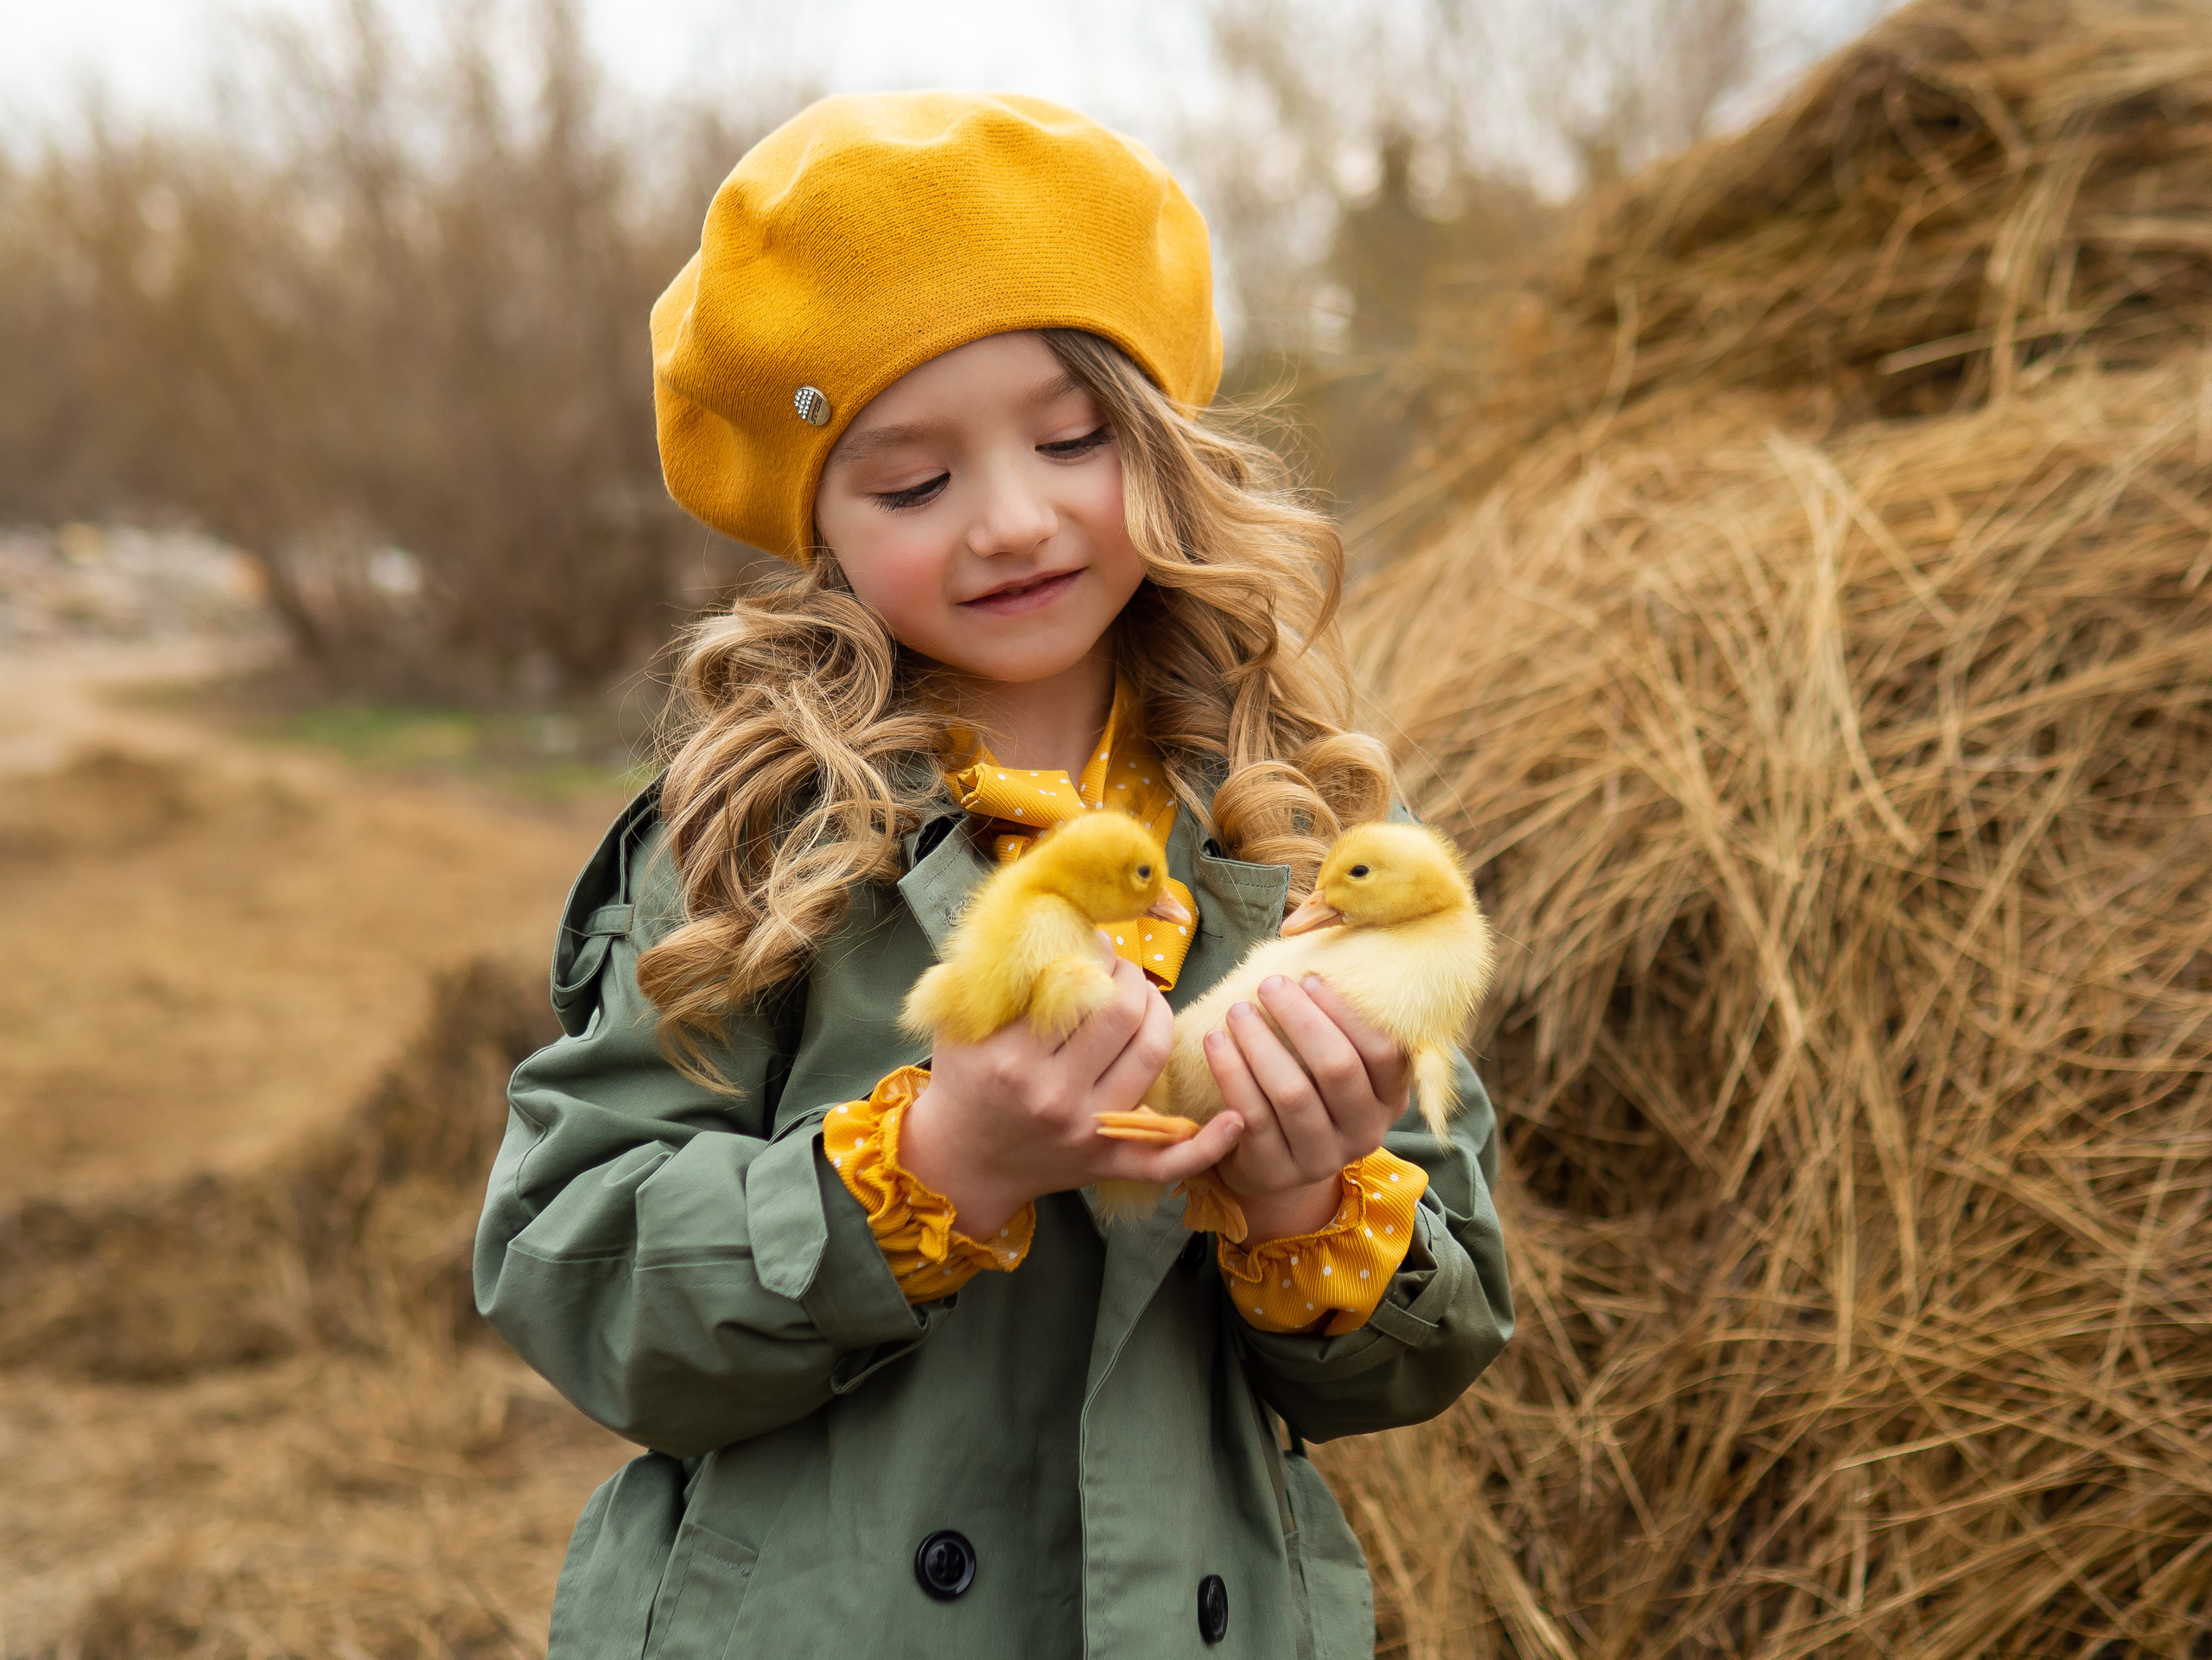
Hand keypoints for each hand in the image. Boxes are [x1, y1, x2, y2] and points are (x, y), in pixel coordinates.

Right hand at [897, 945, 1244, 1237]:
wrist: (958, 1164)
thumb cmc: (962, 1083)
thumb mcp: (959, 1024)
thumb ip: (989, 976)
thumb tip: (1044, 919)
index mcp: (1013, 1057)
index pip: (1077, 987)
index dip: (1099, 956)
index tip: (1099, 947)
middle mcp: (1053, 1094)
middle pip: (1123, 1014)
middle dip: (1134, 978)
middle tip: (1125, 971)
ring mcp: (1086, 1132)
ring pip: (1152, 1056)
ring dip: (1162, 1015)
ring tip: (1148, 1001)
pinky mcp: (1107, 1164)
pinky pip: (1167, 1161)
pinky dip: (1207, 1146)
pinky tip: (1237, 1120)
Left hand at [1204, 975, 1409, 1243]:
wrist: (1273, 1162)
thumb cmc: (1307, 1090)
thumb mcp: (1336, 1064)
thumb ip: (1338, 1024)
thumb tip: (1319, 954)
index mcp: (1389, 1100)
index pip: (1381, 1053)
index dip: (1346, 1012)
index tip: (1309, 979)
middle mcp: (1364, 1133)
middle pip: (1337, 1069)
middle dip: (1300, 1020)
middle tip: (1269, 985)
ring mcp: (1321, 1158)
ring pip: (1293, 1093)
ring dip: (1260, 1044)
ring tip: (1237, 1010)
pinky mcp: (1277, 1172)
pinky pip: (1253, 1116)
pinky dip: (1232, 1073)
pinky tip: (1215, 1042)